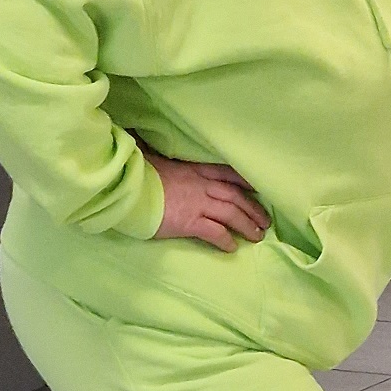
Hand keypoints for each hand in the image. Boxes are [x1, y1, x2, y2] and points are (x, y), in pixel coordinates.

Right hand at [144, 149, 269, 252]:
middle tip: (265, 221)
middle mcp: (201, 186)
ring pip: (231, 214)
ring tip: (257, 236)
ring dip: (247, 225)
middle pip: (235, 196)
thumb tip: (148, 142)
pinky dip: (225, 240)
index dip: (245, 182)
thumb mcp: (151, 157)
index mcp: (194, 170)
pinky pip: (214, 232)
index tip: (258, 189)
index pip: (227, 174)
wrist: (124, 187)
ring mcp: (197, 204)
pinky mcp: (189, 222)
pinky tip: (232, 248)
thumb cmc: (135, 172)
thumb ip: (157, 152)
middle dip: (253, 209)